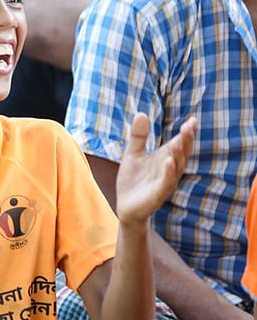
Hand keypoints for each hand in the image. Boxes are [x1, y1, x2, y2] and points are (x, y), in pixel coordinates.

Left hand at [115, 113, 196, 227]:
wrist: (125, 206)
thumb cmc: (133, 180)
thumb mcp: (133, 154)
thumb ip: (139, 136)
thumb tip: (141, 113)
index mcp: (165, 158)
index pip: (179, 143)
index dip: (186, 133)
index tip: (192, 120)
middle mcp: (169, 170)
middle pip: (182, 153)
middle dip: (186, 140)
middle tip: (189, 126)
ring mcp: (165, 182)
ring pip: (177, 168)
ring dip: (179, 155)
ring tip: (179, 142)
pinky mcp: (158, 195)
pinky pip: (166, 183)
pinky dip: (169, 173)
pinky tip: (168, 162)